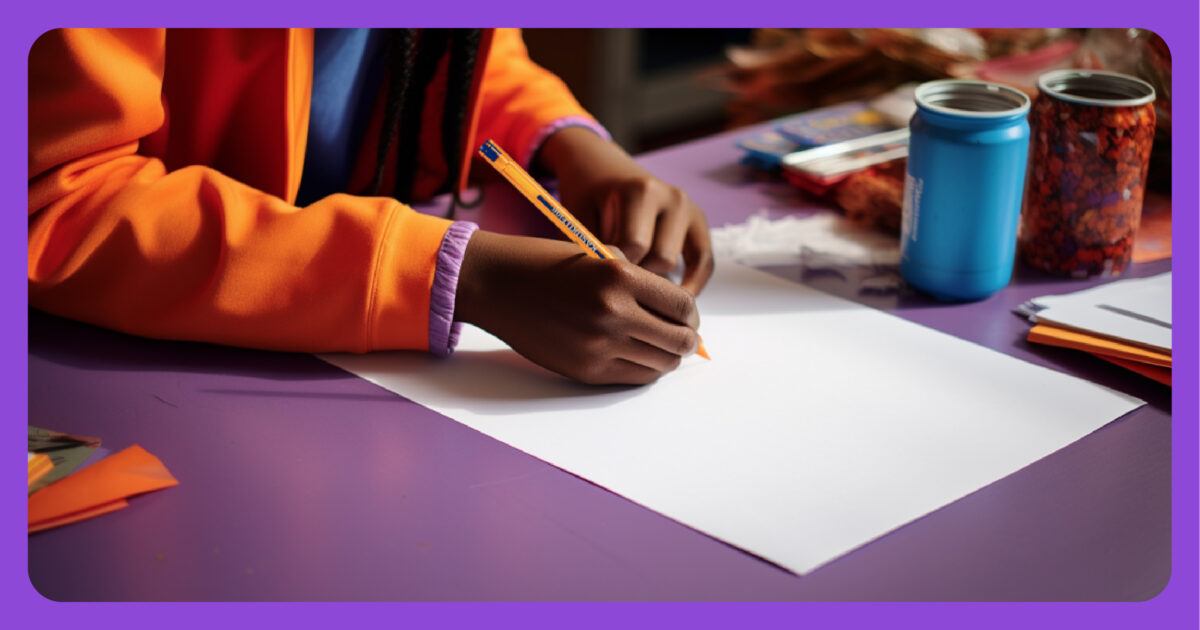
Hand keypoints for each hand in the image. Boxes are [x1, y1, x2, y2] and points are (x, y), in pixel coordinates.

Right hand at [455, 231, 700, 384]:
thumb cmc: (546, 263)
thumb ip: (638, 279)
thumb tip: (677, 309)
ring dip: (667, 357)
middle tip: (682, 336)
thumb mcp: (598, 255)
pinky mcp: (586, 369)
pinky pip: (635, 377)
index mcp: (620, 277)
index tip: (688, 317)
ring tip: (659, 347)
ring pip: (661, 363)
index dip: (691, 314)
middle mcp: (614, 312)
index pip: (682, 305)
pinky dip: (645, 370)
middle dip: (686, 339)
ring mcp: (600, 345)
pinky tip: (639, 357)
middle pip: (678, 339)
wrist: (496, 284)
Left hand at [536, 127, 714, 295]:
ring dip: (651, 276)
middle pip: (658, 259)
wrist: (602, 166)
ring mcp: (688, 208)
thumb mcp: (579, 216)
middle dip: (634, 274)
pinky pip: (704, 262)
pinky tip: (674, 302)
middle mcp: (672, 197)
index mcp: (641, 191)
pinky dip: (692, 284)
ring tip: (628, 275)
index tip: (598, 273)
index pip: (634, 248)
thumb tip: (608, 292)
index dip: (615, 268)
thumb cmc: (587, 194)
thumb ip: (593, 250)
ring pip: (673, 265)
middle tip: (611, 276)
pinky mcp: (698, 221)